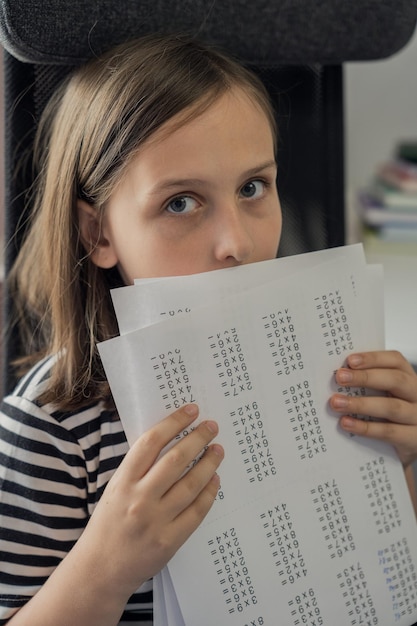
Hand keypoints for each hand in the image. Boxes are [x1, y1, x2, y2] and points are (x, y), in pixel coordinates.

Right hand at [77, 403, 222, 601]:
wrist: (101, 568)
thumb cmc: (110, 522)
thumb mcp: (117, 487)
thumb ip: (140, 467)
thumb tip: (174, 439)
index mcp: (123, 480)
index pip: (151, 441)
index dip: (174, 422)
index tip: (191, 410)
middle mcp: (139, 498)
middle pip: (176, 459)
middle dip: (198, 438)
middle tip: (212, 426)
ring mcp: (155, 521)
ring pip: (191, 484)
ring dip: (209, 463)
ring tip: (218, 450)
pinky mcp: (169, 540)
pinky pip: (196, 511)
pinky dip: (209, 492)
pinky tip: (215, 479)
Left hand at [330, 351, 416, 467]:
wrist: (407, 445)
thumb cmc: (393, 416)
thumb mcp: (386, 395)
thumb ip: (369, 384)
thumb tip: (338, 375)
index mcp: (409, 379)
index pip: (396, 361)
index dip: (373, 358)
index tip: (350, 360)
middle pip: (396, 380)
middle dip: (365, 377)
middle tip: (340, 377)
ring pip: (391, 407)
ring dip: (361, 404)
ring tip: (337, 402)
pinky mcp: (413, 440)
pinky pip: (389, 432)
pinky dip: (366, 427)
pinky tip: (347, 423)